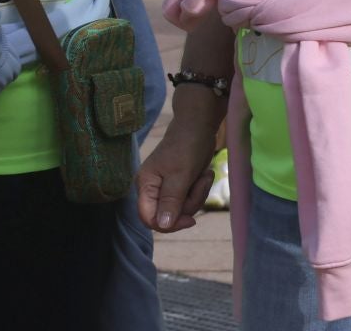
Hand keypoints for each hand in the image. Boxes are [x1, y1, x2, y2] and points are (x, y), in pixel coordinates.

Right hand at [137, 114, 219, 232]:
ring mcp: (166, 187)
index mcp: (145, 185)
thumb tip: (162, 225)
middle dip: (189, 203)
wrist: (200, 126)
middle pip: (169, 215)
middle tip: (200, 184)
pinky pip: (190, 199)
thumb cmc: (188, 146)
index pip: (149, 218)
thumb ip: (171, 200)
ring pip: (182, 208)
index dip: (168, 224)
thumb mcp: (181, 174)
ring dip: (198, 194)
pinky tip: (205, 175)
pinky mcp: (180, 185)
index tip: (191, 220)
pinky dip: (200, 189)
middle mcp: (152, 189)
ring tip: (204, 176)